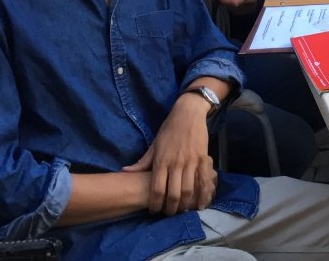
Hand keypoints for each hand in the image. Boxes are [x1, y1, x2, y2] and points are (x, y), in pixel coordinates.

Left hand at [122, 96, 215, 214]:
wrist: (188, 113)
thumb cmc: (169, 129)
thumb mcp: (154, 145)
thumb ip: (142, 162)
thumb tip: (125, 172)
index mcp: (161, 161)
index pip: (157, 189)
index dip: (155, 204)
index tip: (154, 211)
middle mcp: (175, 163)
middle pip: (173, 194)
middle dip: (170, 209)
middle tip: (168, 214)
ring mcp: (190, 161)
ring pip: (188, 190)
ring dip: (185, 204)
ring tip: (181, 211)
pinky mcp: (203, 159)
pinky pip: (204, 180)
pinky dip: (203, 195)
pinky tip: (201, 205)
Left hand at [217, 0, 258, 9]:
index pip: (234, 1)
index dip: (225, 1)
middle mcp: (251, 0)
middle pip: (234, 7)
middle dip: (227, 2)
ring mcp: (251, 6)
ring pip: (235, 10)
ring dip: (230, 4)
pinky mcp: (250, 9)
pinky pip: (238, 11)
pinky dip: (234, 6)